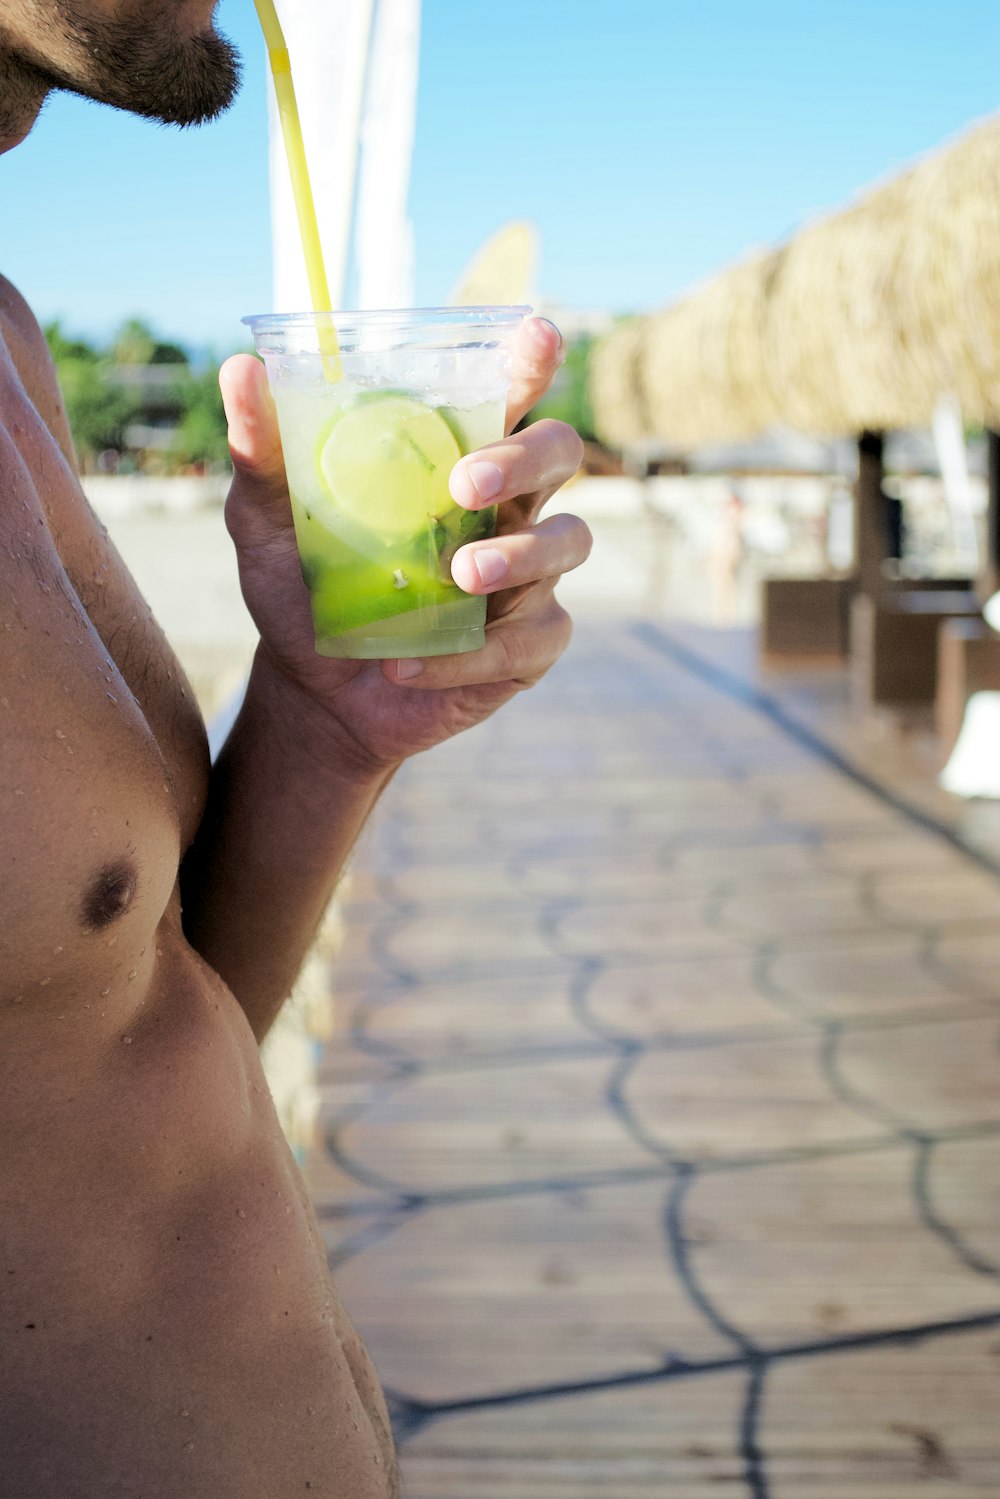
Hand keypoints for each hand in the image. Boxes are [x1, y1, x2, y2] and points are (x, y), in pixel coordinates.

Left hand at [219, 317, 590, 774]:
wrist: (316, 694)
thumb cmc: (305, 590)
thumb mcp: (266, 522)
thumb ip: (261, 453)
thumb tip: (239, 369)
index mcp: (455, 457)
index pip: (508, 396)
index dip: (531, 363)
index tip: (535, 338)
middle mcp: (507, 507)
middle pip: (559, 452)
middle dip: (523, 459)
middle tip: (463, 486)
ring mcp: (529, 576)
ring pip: (567, 542)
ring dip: (518, 557)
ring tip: (458, 577)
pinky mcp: (530, 645)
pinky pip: (531, 639)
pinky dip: (472, 654)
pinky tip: (409, 663)